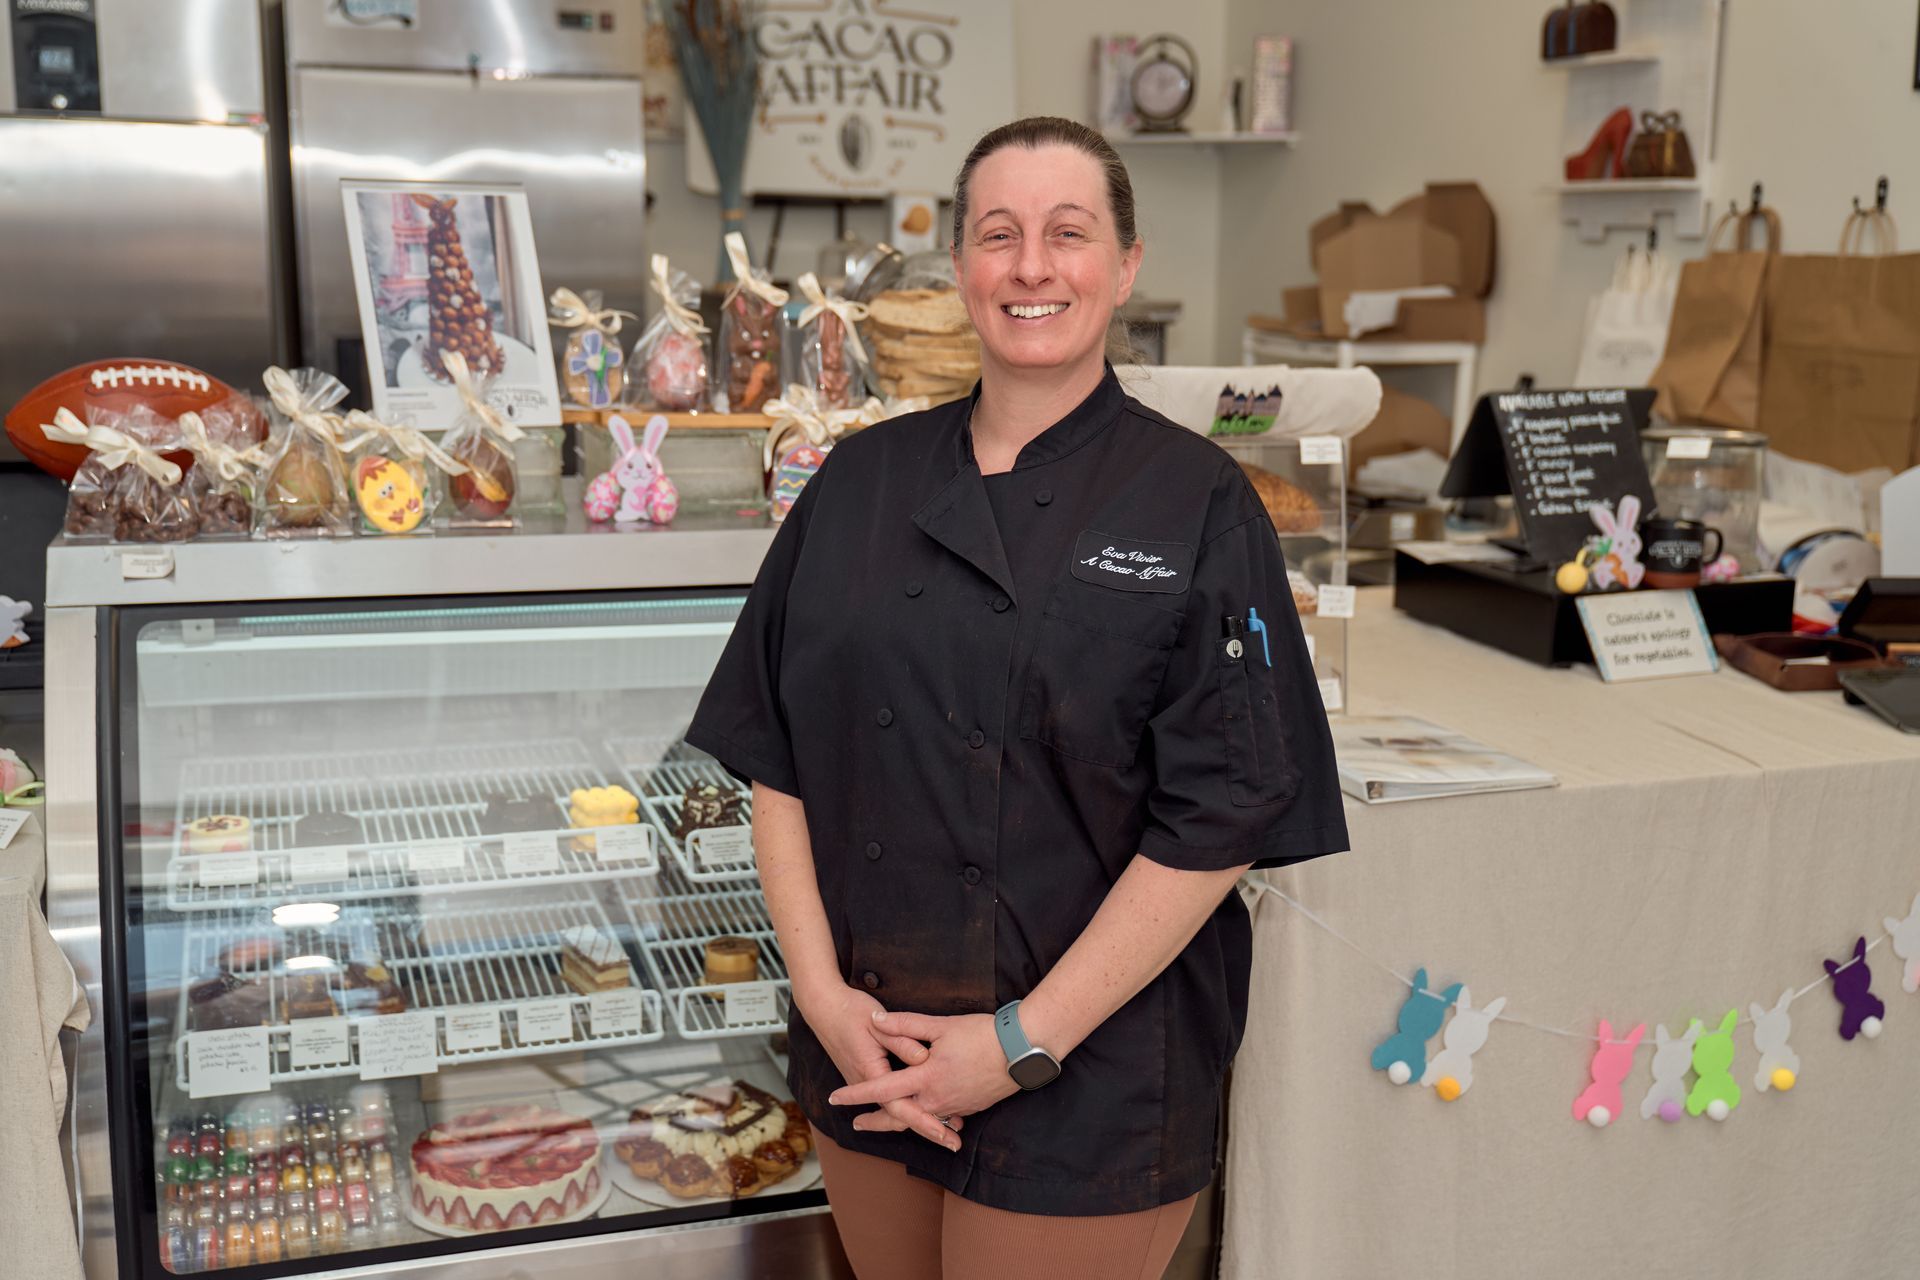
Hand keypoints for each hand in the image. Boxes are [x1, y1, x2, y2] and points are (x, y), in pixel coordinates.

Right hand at [796, 982, 960, 1151]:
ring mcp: (865, 1081)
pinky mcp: (866, 1077)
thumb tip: (924, 1058)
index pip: (900, 1106)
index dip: (924, 1120)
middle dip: (927, 1129)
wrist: (824, 1008)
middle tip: (954, 1144)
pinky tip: (926, 1109)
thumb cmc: (851, 1012)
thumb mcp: (878, 1022)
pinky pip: (889, 1100)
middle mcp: (867, 1083)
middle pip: (899, 1116)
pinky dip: (908, 1109)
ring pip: (895, 1110)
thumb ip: (902, 1040)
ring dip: (920, 1121)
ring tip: (946, 1131)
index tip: (943, 1133)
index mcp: (872, 1072)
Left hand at [829, 1012, 1019, 1131]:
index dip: (856, 1094)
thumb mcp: (942, 1025)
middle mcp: (937, 1098)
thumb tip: (877, 1020)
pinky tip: (926, 1114)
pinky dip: (929, 1118)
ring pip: (921, 1119)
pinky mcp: (970, 1107)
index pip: (882, 1089)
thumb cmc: (983, 1034)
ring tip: (887, 1121)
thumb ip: (907, 1024)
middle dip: (876, 1121)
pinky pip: (943, 1117)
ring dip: (902, 1121)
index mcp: (926, 1078)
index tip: (835, 1098)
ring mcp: (955, 1106)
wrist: (1023, 1051)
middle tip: (857, 1124)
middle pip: (899, 1117)